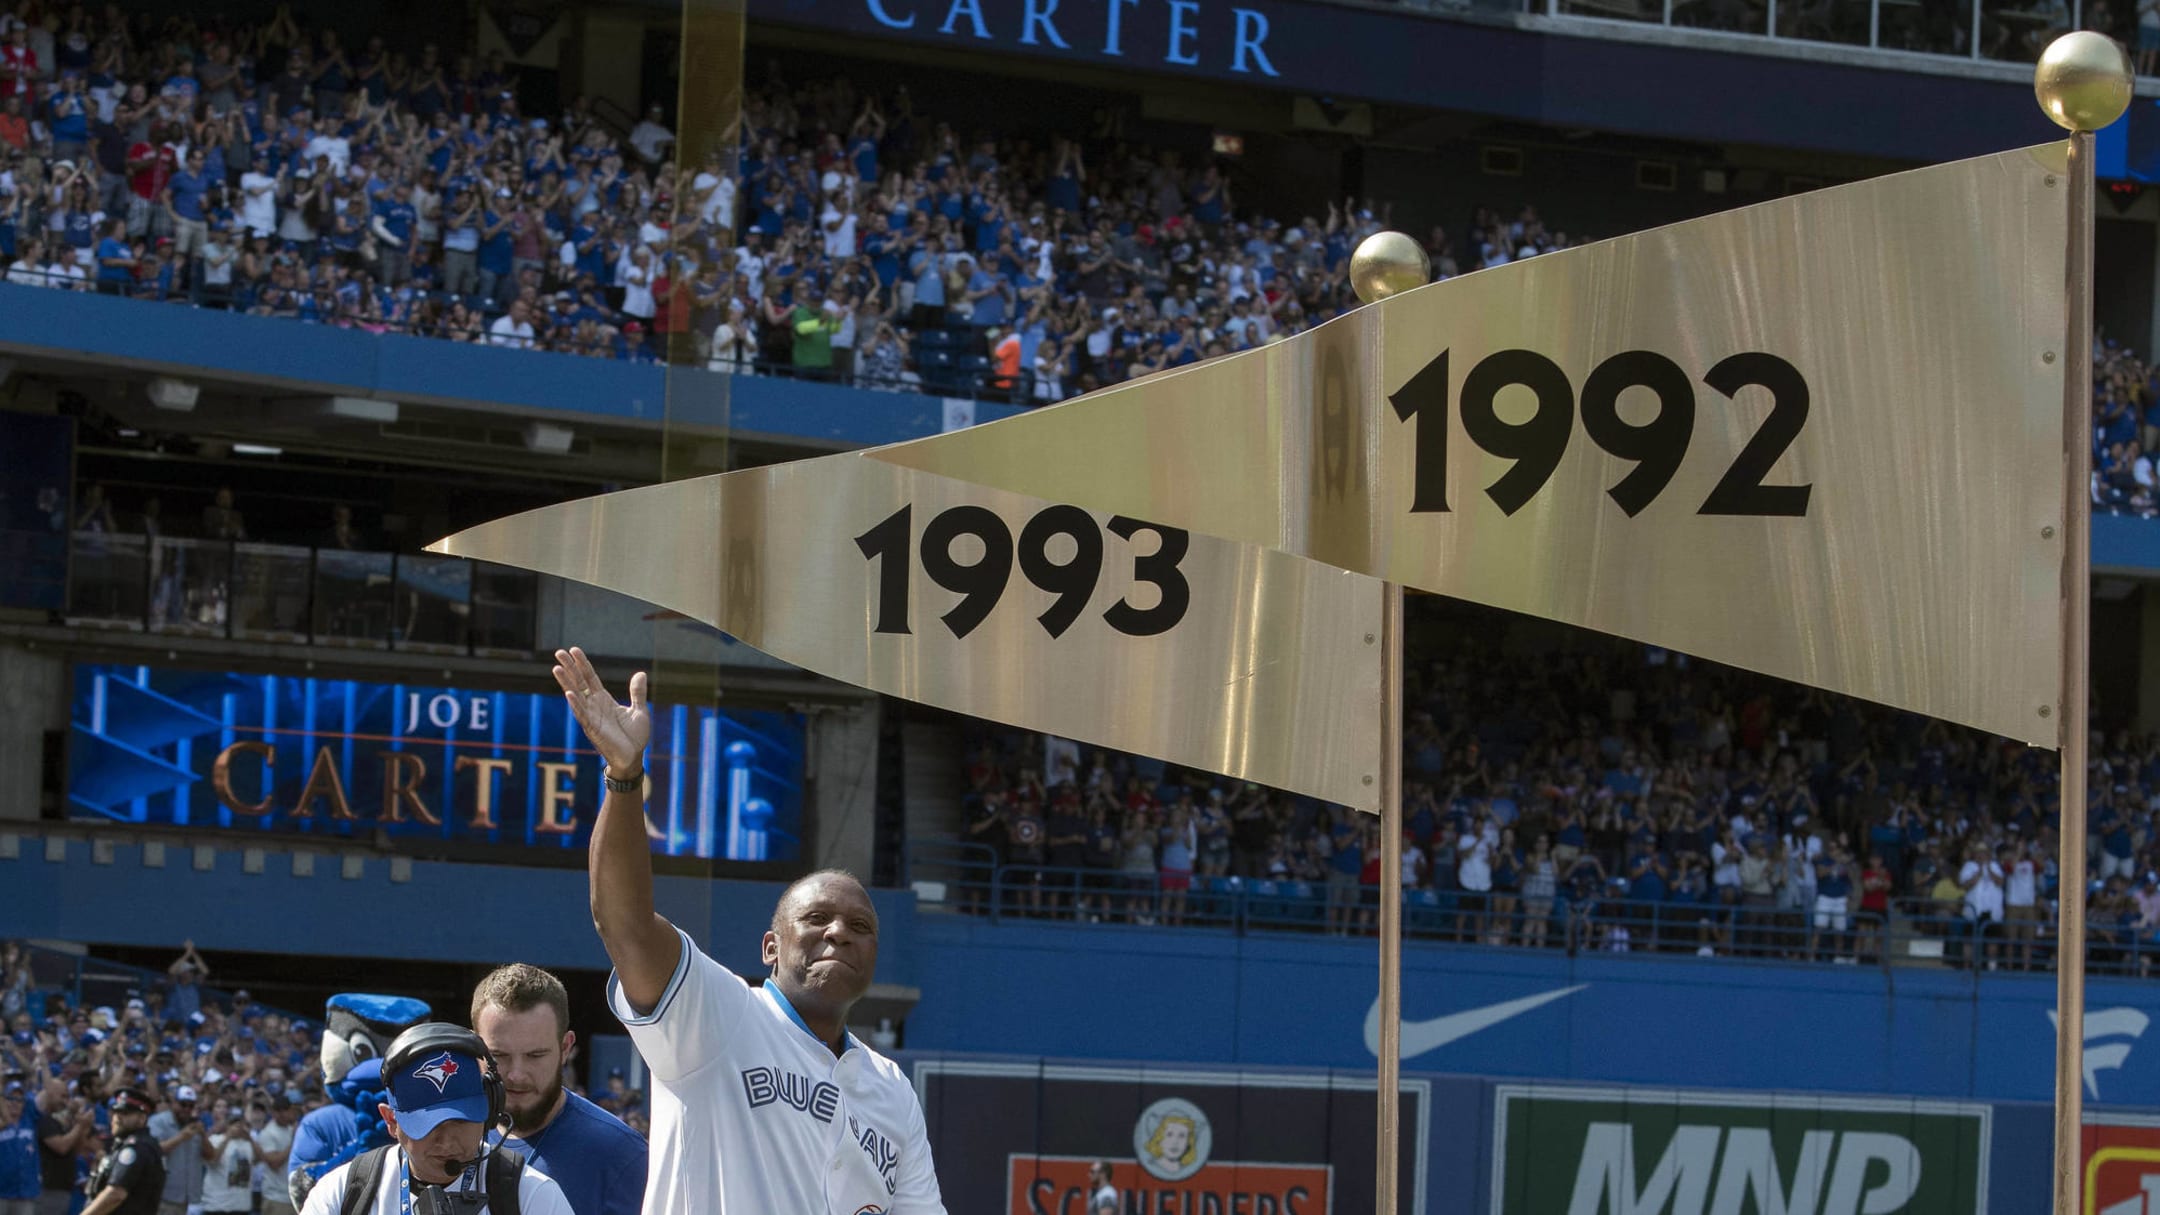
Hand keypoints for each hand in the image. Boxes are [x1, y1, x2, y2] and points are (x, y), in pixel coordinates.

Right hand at [552, 647, 650, 773]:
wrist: (633, 758)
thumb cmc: (634, 737)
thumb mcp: (639, 711)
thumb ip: (637, 693)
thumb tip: (640, 673)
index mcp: (604, 700)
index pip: (590, 678)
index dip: (583, 664)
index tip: (574, 650)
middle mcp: (594, 706)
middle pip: (579, 682)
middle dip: (570, 668)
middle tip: (558, 652)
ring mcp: (591, 716)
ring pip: (576, 696)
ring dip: (566, 682)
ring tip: (556, 668)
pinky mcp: (592, 729)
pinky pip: (582, 714)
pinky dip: (576, 703)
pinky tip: (568, 693)